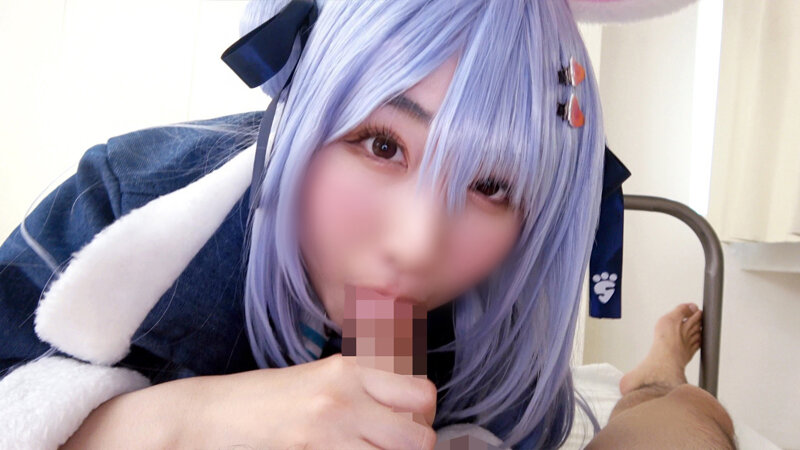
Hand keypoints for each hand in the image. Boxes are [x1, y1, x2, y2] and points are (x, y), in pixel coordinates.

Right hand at [190, 353, 437, 448]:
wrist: (212, 415)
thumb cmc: (266, 400)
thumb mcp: (320, 378)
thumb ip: (364, 386)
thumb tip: (409, 404)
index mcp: (351, 368)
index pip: (422, 392)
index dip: (424, 415)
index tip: (409, 422)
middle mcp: (346, 394)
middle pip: (420, 435)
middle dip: (415, 447)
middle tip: (394, 446)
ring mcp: (330, 426)